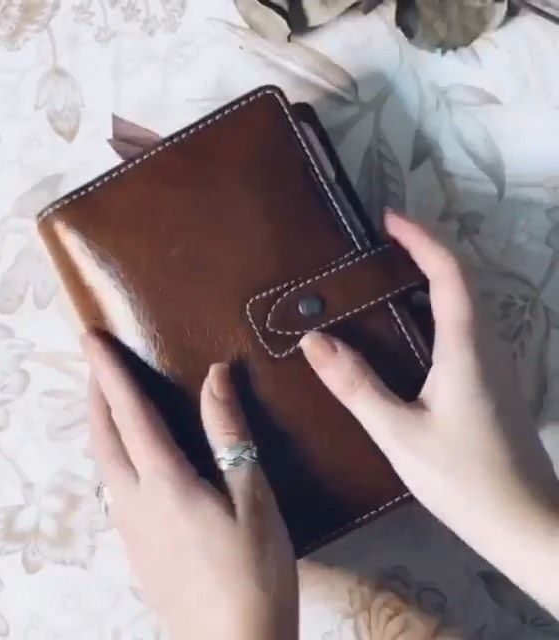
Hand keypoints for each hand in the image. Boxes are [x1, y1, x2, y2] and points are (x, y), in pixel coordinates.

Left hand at [82, 334, 297, 639]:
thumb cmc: (253, 572)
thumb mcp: (252, 497)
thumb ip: (229, 433)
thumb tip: (215, 375)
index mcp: (164, 482)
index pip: (130, 412)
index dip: (110, 371)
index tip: (90, 337)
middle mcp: (134, 501)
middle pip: (103, 436)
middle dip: (95, 392)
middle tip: (94, 360)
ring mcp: (129, 528)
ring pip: (103, 462)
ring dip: (101, 423)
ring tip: (107, 399)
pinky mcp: (135, 548)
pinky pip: (113, 485)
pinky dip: (112, 452)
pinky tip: (128, 457)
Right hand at [300, 210, 558, 616]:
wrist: (526, 525)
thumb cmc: (463, 479)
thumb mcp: (398, 433)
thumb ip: (355, 385)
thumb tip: (312, 340)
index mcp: (466, 348)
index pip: (449, 273)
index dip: (421, 238)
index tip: (387, 218)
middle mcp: (486, 346)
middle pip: (461, 280)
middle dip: (423, 251)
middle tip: (378, 245)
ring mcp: (493, 365)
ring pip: (465, 304)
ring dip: (430, 278)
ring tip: (384, 277)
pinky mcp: (490, 384)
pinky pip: (463, 328)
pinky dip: (434, 308)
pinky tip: (406, 330)